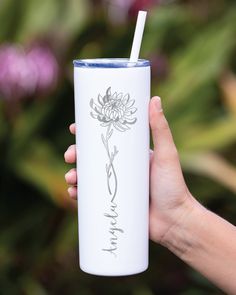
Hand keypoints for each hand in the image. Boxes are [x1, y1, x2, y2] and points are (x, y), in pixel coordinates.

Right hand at [64, 96, 194, 243]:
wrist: (174, 222)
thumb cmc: (173, 186)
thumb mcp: (167, 154)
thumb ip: (160, 128)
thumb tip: (154, 99)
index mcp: (131, 155)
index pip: (106, 139)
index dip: (88, 134)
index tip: (74, 128)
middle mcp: (122, 169)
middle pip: (92, 158)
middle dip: (76, 155)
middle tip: (69, 156)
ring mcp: (116, 186)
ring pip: (88, 177)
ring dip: (75, 175)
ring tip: (71, 178)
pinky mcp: (113, 203)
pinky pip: (91, 197)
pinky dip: (79, 194)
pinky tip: (73, 194)